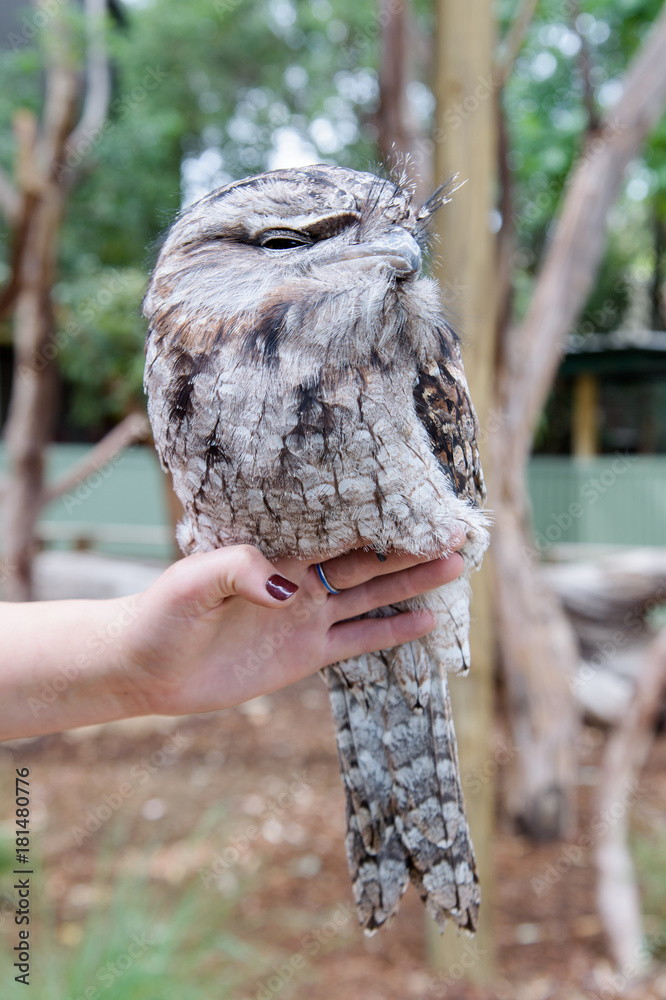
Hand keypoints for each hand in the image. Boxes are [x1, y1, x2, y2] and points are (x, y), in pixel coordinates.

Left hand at [124, 539, 465, 716]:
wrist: (148, 665)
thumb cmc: (163, 612)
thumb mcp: (192, 580)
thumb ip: (240, 570)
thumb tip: (291, 591)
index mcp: (278, 556)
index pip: (338, 534)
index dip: (378, 522)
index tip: (416, 506)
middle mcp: (300, 583)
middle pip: (367, 563)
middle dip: (410, 550)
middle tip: (456, 535)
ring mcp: (306, 618)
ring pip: (371, 598)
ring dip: (411, 585)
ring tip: (454, 570)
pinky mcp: (305, 654)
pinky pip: (356, 640)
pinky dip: (391, 632)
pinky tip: (425, 622)